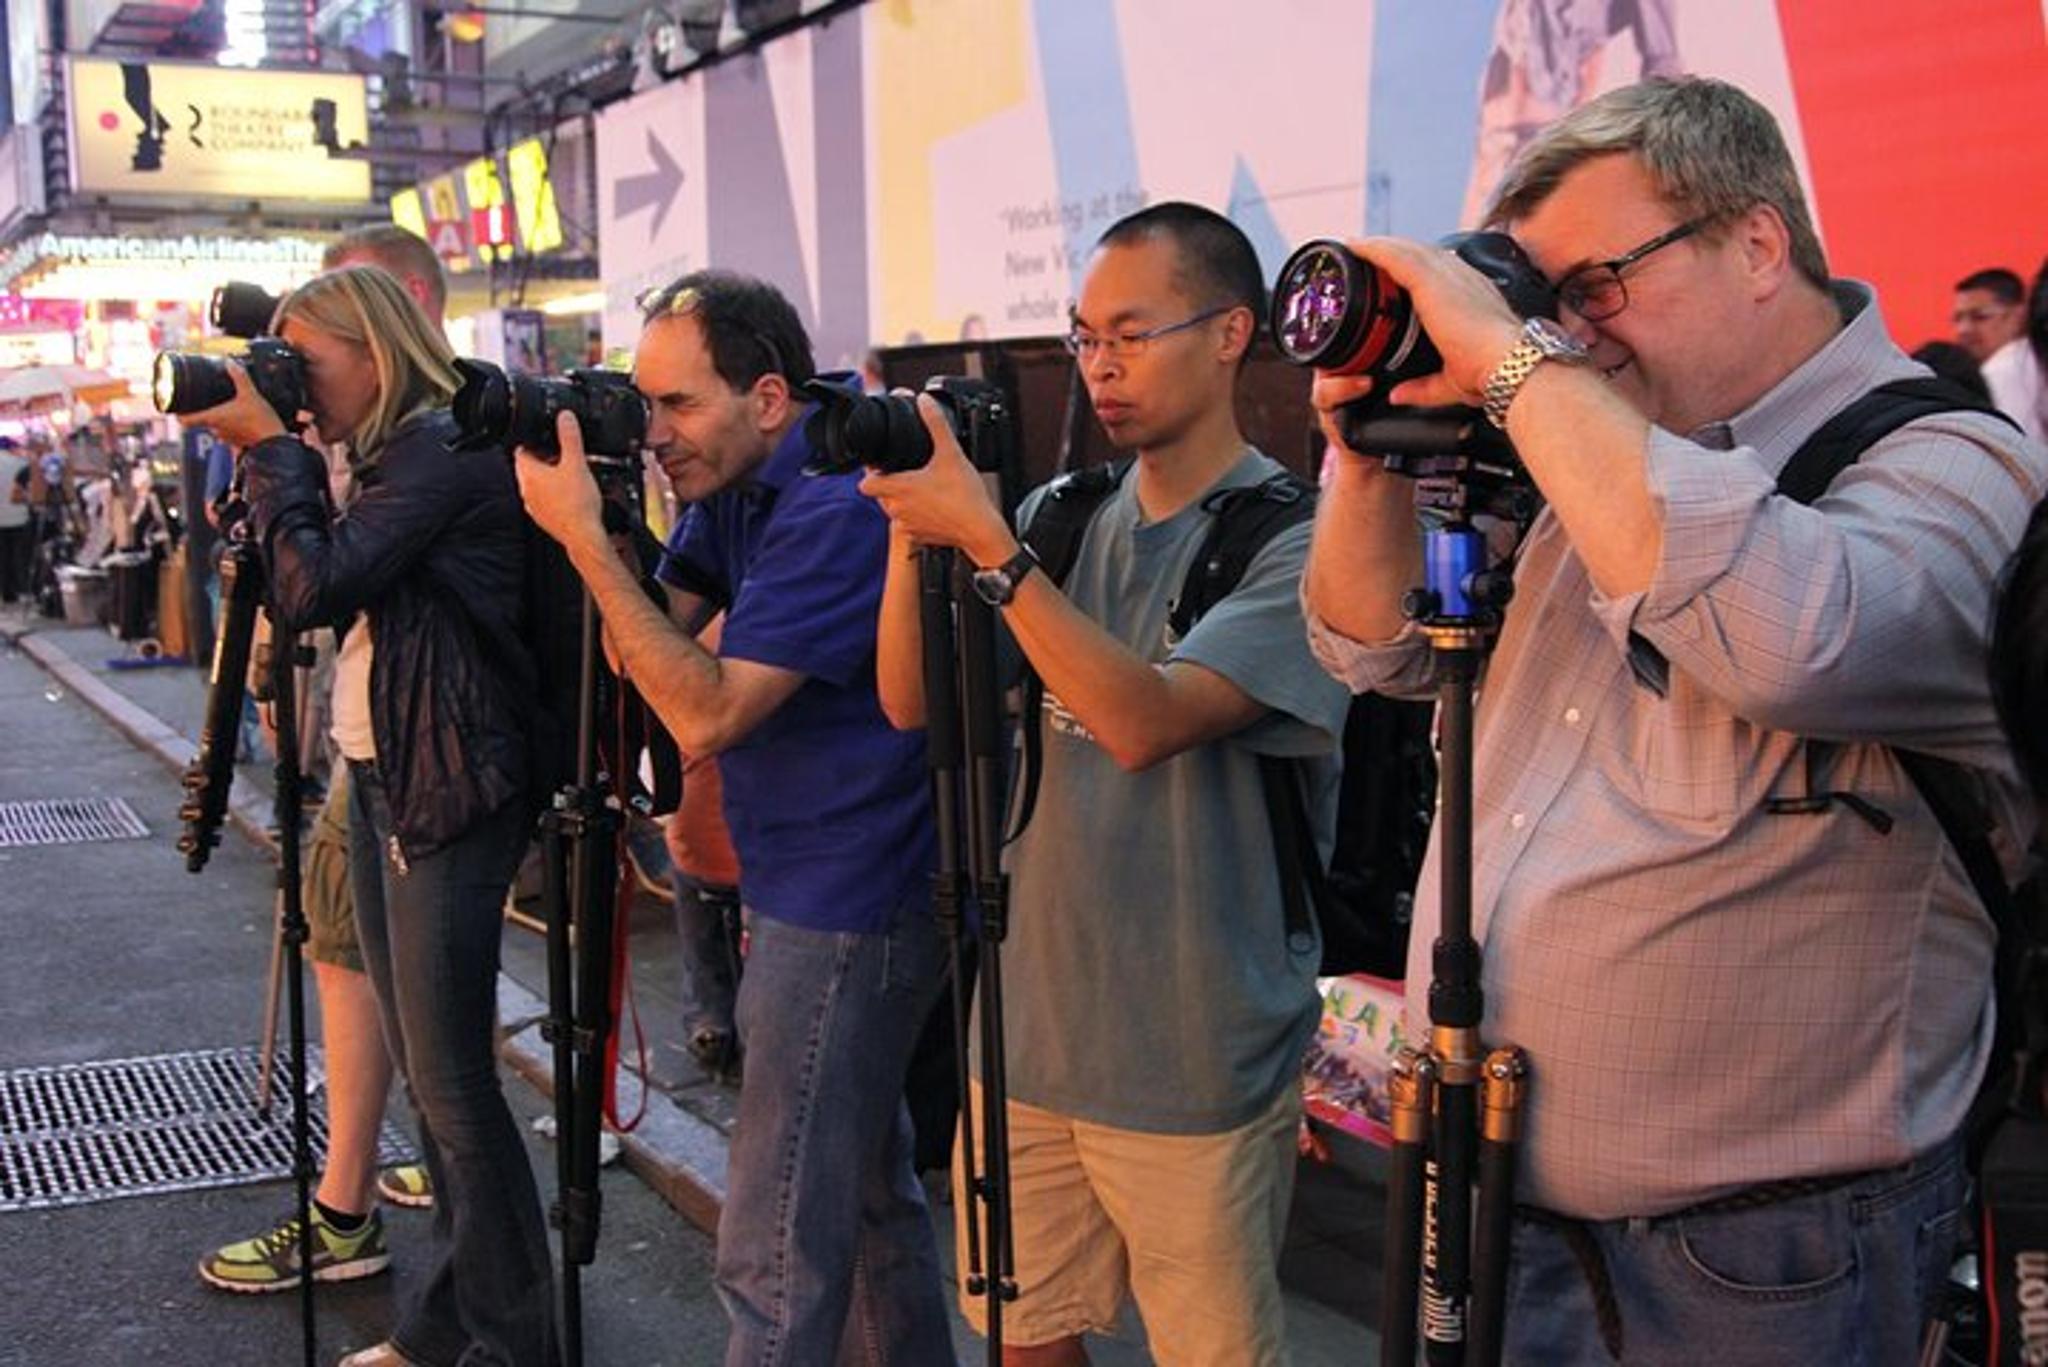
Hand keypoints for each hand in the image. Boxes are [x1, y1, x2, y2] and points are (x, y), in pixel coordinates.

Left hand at [182, 361, 286, 452]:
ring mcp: (227, 439)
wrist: (276, 444)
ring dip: (219, 419)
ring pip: (216, 427)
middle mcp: (216, 430)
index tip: (176, 407)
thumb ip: (240, 377)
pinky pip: (230, 433)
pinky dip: (232, 426)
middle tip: (207, 400)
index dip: (178, 414)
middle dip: (204, 411)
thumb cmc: (260, 421)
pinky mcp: (239, 443)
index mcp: (213, 418)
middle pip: (202, 421)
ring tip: (228, 408)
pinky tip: (243, 419)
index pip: (185, 421)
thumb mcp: (251, 395)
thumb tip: (230, 362)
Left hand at [515, 410, 605, 555]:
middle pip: (528, 467)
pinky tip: (570, 495)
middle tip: (561, 455)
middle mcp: (526, 490)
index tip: (545, 438)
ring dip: (548, 477)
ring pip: (536, 484)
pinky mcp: (543, 518)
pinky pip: (544, 500)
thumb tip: (564, 417)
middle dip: (543, 459)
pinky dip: (553, 494)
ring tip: (568, 474)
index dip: (533, 441)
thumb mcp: (577, 462)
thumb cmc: (577, 503)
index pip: (520, 450)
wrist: (583, 535)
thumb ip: (570, 437)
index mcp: (529, 474)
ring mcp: (533, 506)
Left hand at [857, 395, 1016, 566]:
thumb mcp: (951, 453)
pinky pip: (908, 524)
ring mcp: (907, 525)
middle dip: (889, 483)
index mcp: (899, 489)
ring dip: (902, 499)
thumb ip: (936, 423)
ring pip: (893, 510)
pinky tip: (933, 506)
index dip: (870, 473)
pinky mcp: (919, 537)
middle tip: (909, 471)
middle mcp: (897, 510)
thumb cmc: (965, 496)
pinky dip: (916, 515)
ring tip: (922, 488)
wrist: (981, 531)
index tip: (882, 465)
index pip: (865, 484)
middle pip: (879, 495)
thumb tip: (925, 401)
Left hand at [1329, 236, 1527, 408]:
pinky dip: (1374, 248)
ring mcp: (1449, 274)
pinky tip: (1354, 246)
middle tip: (1364, 253)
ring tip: (1354, 245)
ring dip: (1379, 245)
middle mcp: (1462, 278)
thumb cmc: (1489, 372)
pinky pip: (1395, 255)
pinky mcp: (1433, 280)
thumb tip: (1398, 395)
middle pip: (1421, 254)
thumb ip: (1422, 387)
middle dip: (1393, 251)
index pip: (1439, 272)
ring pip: (1407, 249)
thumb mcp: (1450, 383)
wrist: (1505, 364)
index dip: (1414, 267)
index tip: (1393, 273)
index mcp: (1471, 296)